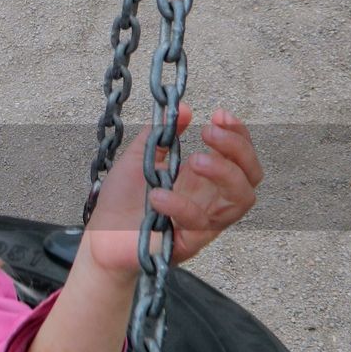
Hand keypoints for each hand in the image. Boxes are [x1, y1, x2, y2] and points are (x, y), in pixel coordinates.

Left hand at [84, 105, 262, 277]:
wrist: (99, 237)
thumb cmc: (122, 201)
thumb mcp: (138, 158)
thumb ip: (159, 135)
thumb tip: (182, 108)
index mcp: (202, 179)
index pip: (239, 157)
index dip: (237, 135)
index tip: (219, 115)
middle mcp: (210, 200)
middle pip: (251, 176)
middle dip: (238, 149)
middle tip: (209, 133)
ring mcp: (203, 223)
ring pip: (241, 200)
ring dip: (224, 173)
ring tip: (194, 159)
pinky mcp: (189, 243)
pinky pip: (200, 224)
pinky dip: (181, 205)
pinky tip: (158, 195)